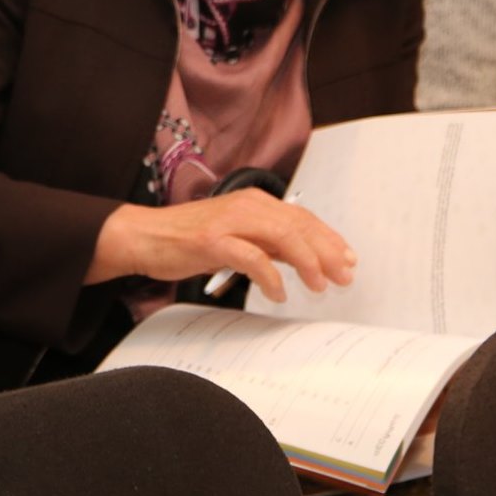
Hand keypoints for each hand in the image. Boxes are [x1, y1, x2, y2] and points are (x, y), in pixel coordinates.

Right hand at [85, 192, 355, 301]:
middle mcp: (246, 206)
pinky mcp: (213, 241)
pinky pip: (251, 257)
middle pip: (299, 226)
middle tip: (344, 276)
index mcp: (254, 202)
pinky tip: (279, 294)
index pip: (302, 218)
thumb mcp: (237, 237)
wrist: (146, 236)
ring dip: (306, 262)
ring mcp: (230, 222)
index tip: (349, 259)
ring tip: (318, 286)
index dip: (329, 238)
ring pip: (282, 236)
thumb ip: (267, 243)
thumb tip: (302, 258)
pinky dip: (270, 277)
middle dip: (327, 252)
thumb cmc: (189, 239)